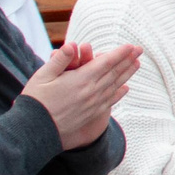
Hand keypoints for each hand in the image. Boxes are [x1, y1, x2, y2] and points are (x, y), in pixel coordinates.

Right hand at [21, 41, 140, 149]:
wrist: (34, 130)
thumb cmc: (35, 100)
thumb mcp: (43, 75)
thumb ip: (60, 60)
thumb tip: (72, 44)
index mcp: (80, 80)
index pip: (105, 63)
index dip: (119, 54)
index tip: (130, 46)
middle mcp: (91, 92)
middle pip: (114, 73)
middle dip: (128, 60)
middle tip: (139, 50)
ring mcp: (92, 104)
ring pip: (114, 86)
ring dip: (127, 74)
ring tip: (136, 64)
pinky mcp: (90, 115)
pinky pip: (109, 102)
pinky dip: (119, 93)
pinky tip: (125, 88)